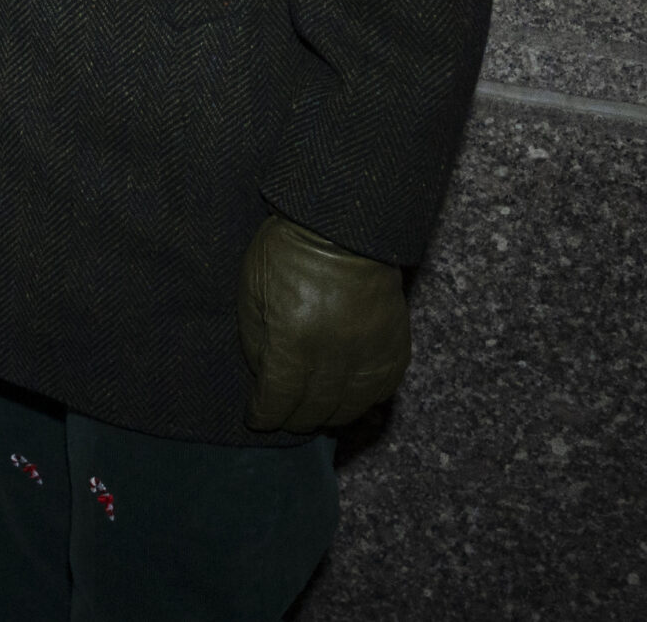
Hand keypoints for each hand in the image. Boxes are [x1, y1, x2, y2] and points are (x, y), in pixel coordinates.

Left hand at [238, 214, 410, 433]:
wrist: (344, 226)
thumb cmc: (287, 251)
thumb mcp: (252, 290)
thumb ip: (255, 339)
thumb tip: (263, 376)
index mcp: (294, 339)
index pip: (279, 397)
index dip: (265, 414)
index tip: (256, 418)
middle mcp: (335, 354)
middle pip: (314, 409)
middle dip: (293, 420)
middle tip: (282, 419)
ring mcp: (370, 352)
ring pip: (350, 407)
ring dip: (328, 417)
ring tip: (313, 415)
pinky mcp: (395, 346)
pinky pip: (382, 390)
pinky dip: (363, 401)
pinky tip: (348, 400)